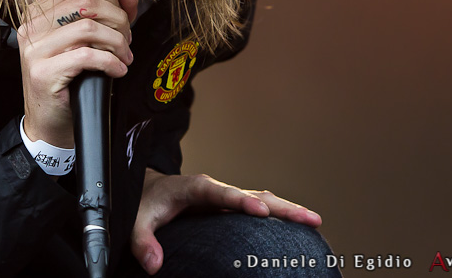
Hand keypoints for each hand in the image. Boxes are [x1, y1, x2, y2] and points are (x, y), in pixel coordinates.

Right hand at [18, 0, 137, 147]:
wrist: (48, 121)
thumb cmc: (68, 80)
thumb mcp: (86, 42)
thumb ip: (107, 15)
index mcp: (38, 12)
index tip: (122, 20)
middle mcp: (31, 26)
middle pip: (86, 3)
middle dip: (117, 20)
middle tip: (127, 41)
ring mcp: (34, 49)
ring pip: (88, 28)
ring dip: (117, 42)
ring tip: (124, 57)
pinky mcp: (42, 72)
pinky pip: (86, 55)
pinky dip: (110, 61)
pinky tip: (116, 70)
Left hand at [132, 168, 322, 274]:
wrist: (147, 189)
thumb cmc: (144, 202)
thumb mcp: (136, 220)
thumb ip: (143, 241)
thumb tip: (154, 265)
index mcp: (194, 187)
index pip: (221, 193)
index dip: (240, 201)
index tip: (261, 211)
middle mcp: (216, 189)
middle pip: (252, 195)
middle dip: (281, 207)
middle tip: (310, 218)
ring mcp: (225, 197)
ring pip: (261, 199)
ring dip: (287, 210)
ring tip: (315, 221)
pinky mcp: (230, 207)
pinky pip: (258, 207)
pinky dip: (278, 214)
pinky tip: (297, 226)